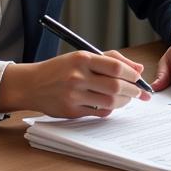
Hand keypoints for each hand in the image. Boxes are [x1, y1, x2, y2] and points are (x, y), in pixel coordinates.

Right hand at [0, 50, 149, 117]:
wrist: (30, 84)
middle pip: (116, 86)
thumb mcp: (83, 56)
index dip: (132, 74)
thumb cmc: (60, 69)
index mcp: (82, 59)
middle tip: (139, 93)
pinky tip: (111, 105)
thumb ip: (112, 60)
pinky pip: (99, 113)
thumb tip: (138, 69)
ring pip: (110, 102)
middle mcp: (77, 76)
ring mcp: (73, 95)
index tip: (139, 78)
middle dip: (133, 91)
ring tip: (127, 99)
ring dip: (124, 102)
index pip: (115, 67)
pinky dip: (110, 110)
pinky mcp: (70, 111)